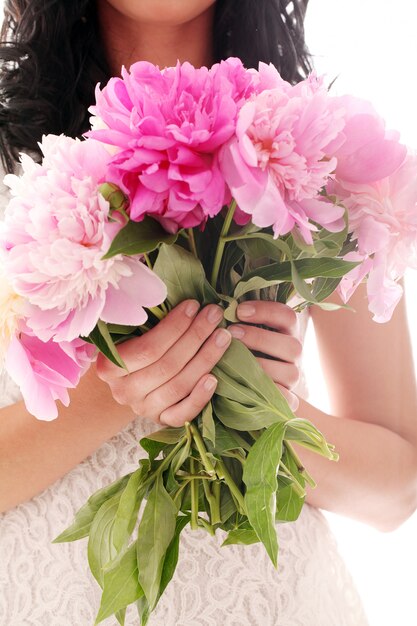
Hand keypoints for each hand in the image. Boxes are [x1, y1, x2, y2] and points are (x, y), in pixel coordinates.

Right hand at [96, 300, 230, 426]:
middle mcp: (124, 391)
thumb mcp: (132, 333)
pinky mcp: (161, 420)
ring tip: (223, 337)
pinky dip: (200, 397)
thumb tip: (188, 303)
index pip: (147, 348)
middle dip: (195, 337)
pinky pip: (182, 415)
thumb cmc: (134, 346)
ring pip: (178, 386)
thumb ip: (150, 321)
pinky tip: (214, 378)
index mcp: (110, 367)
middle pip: (167, 366)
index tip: (194, 305)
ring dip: (205, 359)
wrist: (129, 381)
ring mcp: (143, 409)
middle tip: (215, 316)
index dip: (174, 327)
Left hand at [228, 301, 301, 411]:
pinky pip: (287, 399)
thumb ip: (236, 319)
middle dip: (260, 338)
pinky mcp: (289, 399)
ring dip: (261, 366)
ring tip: (235, 362)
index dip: (265, 311)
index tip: (239, 310)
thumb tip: (214, 306)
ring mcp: (293, 376)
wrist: (246, 383)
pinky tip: (247, 387)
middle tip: (232, 334)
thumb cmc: (238, 348)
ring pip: (290, 372)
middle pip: (292, 345)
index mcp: (287, 331)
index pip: (287, 316)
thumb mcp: (240, 331)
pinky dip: (269, 394)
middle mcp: (294, 353)